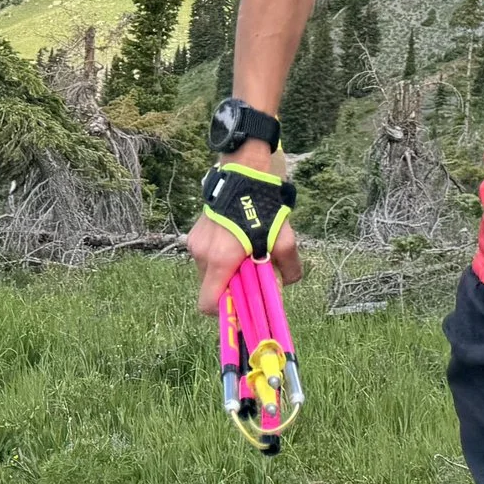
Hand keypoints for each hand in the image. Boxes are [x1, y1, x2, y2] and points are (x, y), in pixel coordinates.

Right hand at [188, 212, 303, 315]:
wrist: (244, 172)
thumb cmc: (264, 208)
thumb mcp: (284, 240)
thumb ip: (288, 269)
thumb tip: (287, 283)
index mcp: (220, 261)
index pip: (208, 303)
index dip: (225, 310)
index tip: (241, 303)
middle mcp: (202, 254)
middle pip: (211, 288)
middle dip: (230, 287)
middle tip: (249, 274)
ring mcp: (196, 242)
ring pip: (208, 272)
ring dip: (224, 271)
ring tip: (243, 252)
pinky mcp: (195, 233)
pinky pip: (206, 256)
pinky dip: (219, 257)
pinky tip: (235, 240)